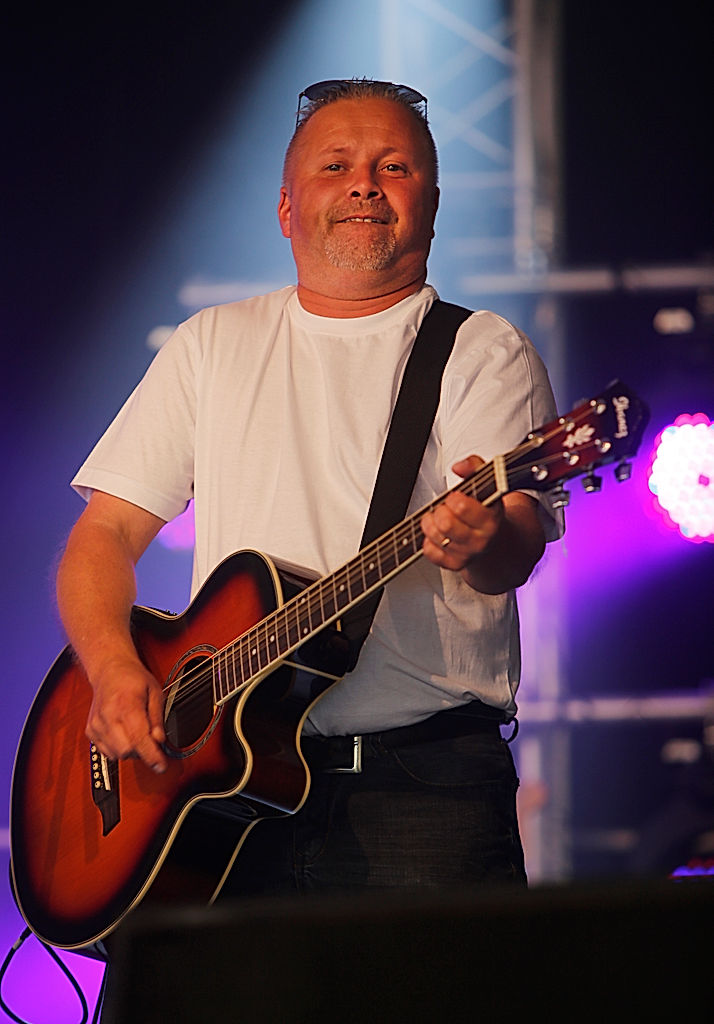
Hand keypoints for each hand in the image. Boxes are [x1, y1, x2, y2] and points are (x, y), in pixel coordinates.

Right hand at [85, 655, 167, 773]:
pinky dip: (118, 748)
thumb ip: (157, 718)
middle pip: (126, 751)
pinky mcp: (91, 731)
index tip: (161, 766)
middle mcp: (108, 716)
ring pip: (116, 755)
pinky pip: (106, 752)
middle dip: (142, 751)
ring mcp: (97, 724)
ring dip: (130, 751)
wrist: (109, 670)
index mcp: (126, 704)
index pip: (138, 738)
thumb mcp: (155, 692)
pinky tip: (124, 734)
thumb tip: (159, 740)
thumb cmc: (133, 678)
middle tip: (150, 740)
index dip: (152, 756)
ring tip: (137, 732)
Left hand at [421, 456, 502, 571]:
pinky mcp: (455, 565)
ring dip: (430, 523)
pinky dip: (428, 541)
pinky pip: (430, 552)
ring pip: (435, 537)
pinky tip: (437, 534)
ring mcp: (468, 554)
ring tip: (438, 518)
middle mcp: (482, 539)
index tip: (455, 497)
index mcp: (491, 518)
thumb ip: (474, 467)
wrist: (496, 543)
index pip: (461, 507)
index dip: (453, 498)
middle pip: (446, 523)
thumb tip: (459, 467)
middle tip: (444, 508)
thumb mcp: (487, 485)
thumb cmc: (486, 511)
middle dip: (440, 511)